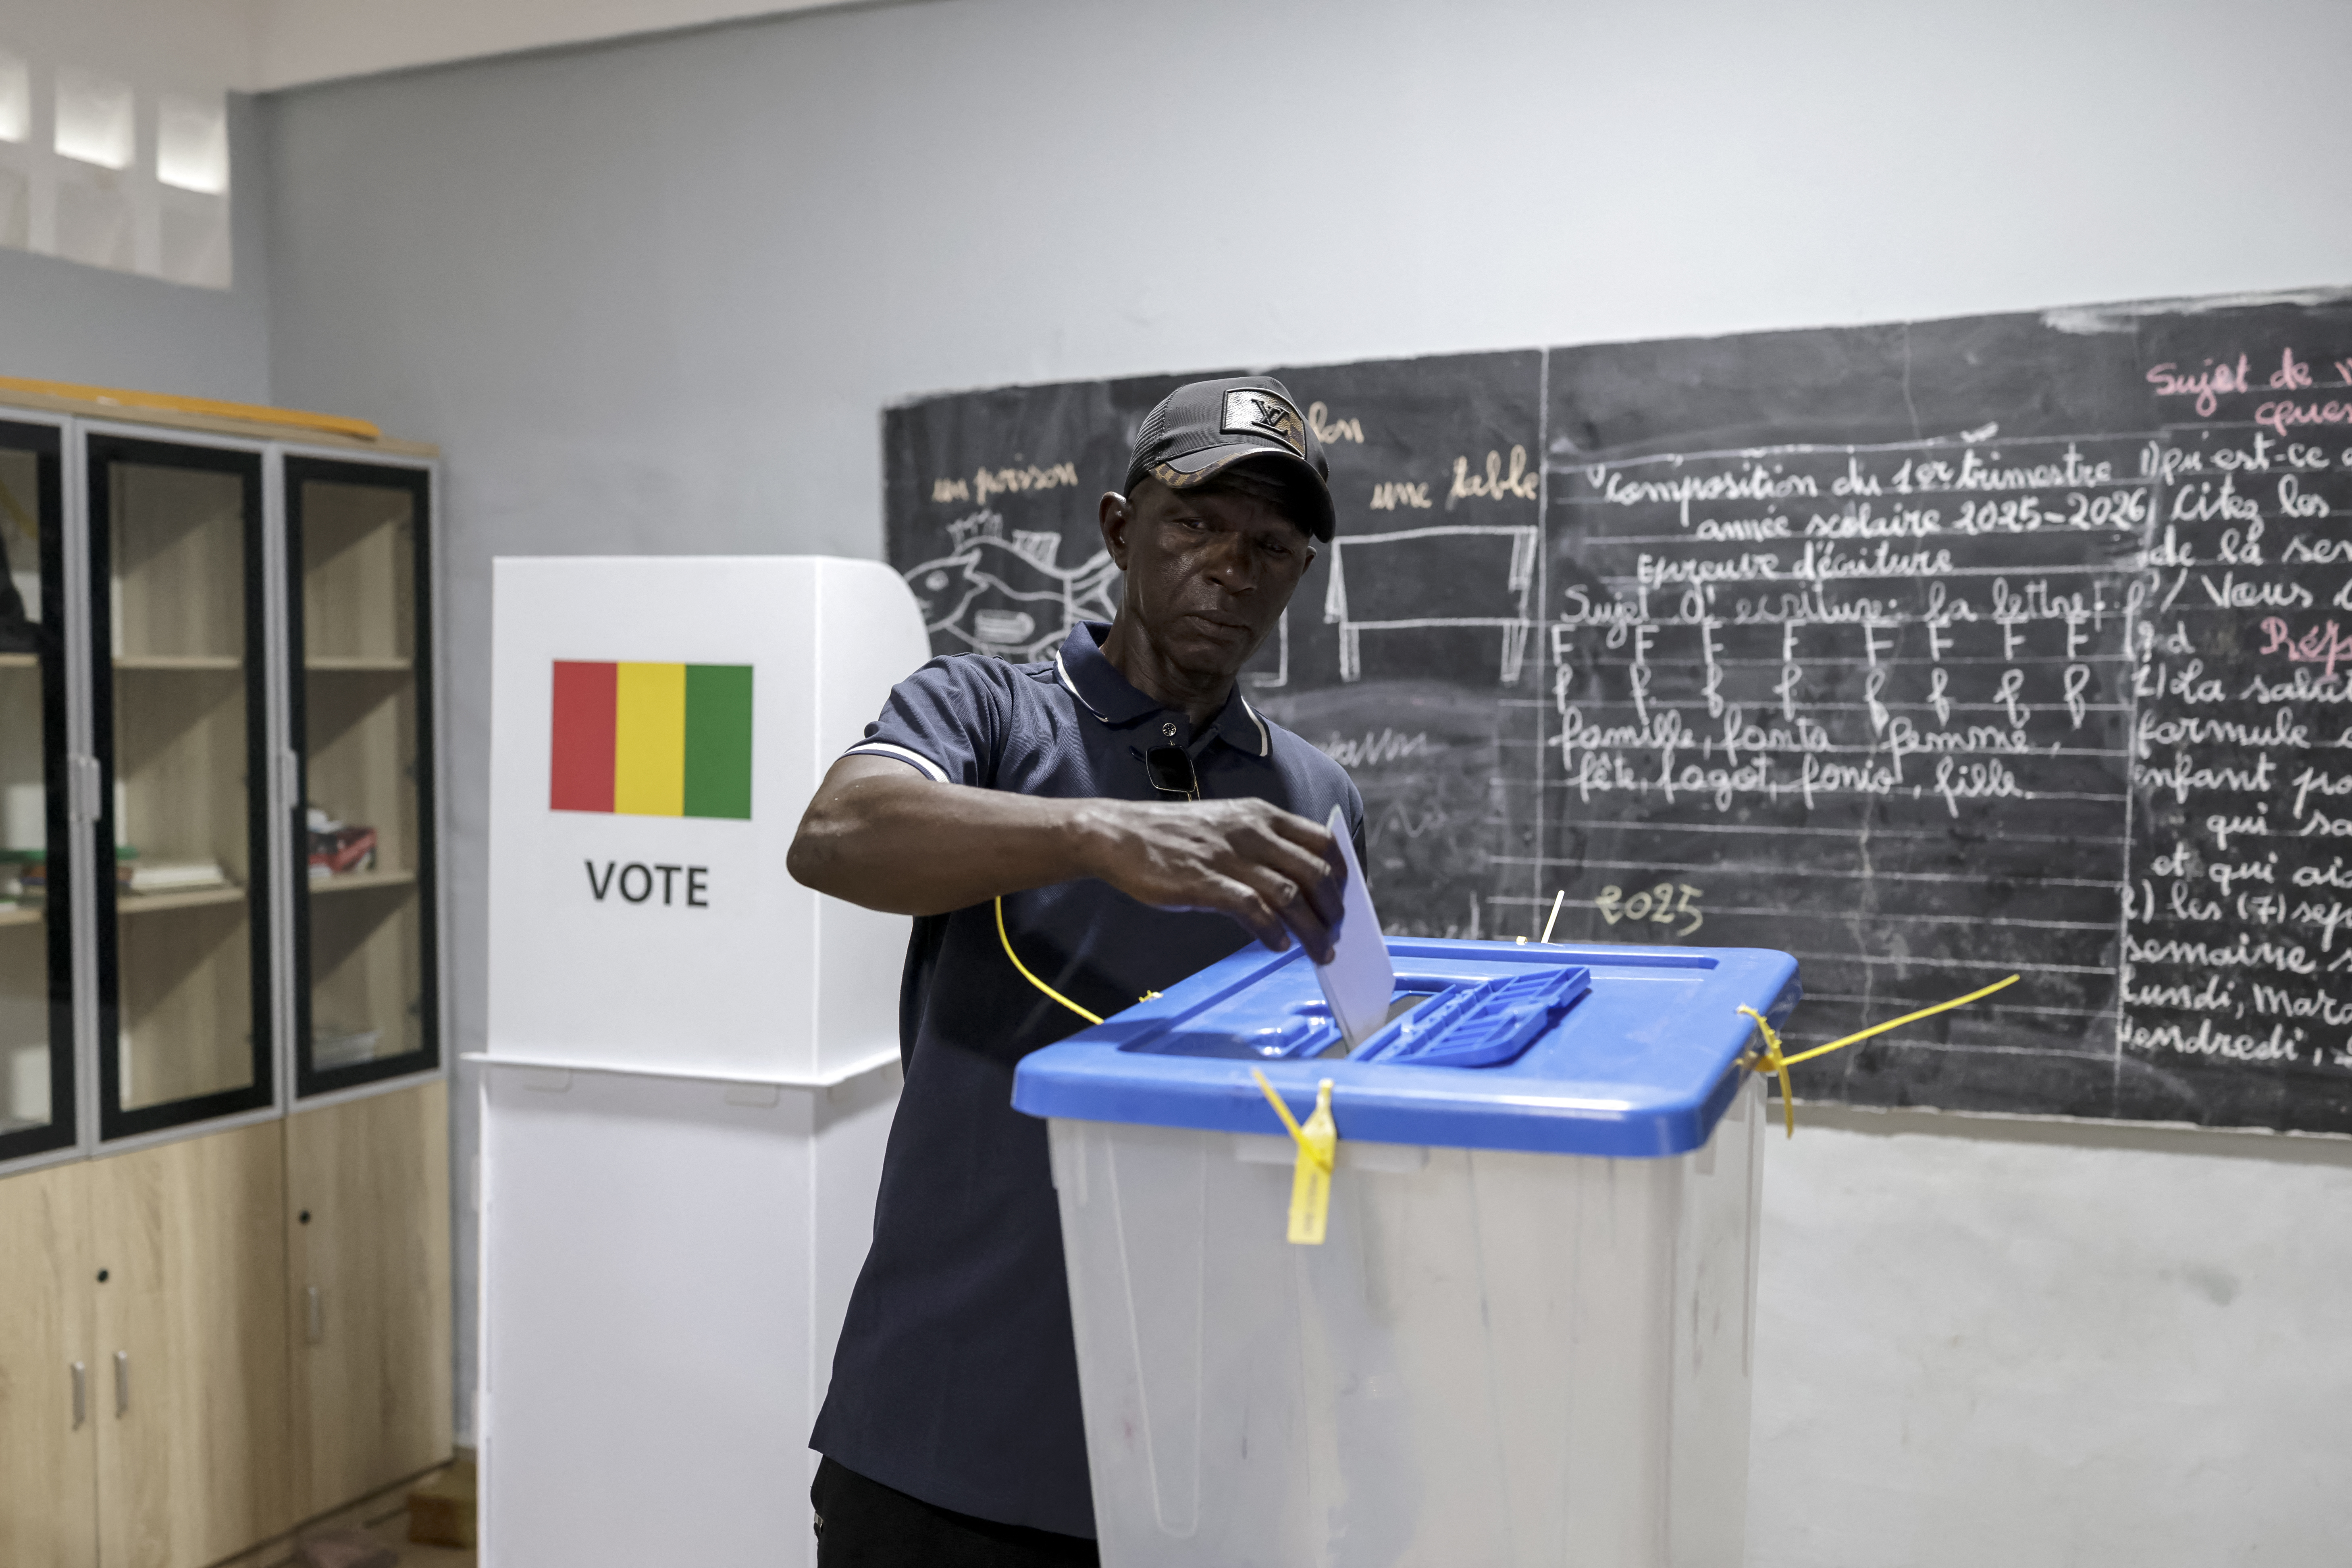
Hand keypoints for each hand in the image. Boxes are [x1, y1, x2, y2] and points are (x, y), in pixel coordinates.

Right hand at [1084, 797, 1347, 961]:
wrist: (1118, 835)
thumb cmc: (1171, 836)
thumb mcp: (1225, 825)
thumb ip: (1260, 847)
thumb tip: (1293, 887)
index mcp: (1260, 815)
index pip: (1322, 840)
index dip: (1341, 873)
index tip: (1343, 899)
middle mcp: (1252, 832)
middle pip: (1314, 872)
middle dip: (1333, 909)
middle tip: (1335, 934)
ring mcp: (1229, 857)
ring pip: (1291, 896)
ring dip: (1311, 929)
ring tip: (1317, 951)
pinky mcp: (1206, 882)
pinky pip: (1254, 910)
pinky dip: (1273, 932)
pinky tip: (1278, 945)